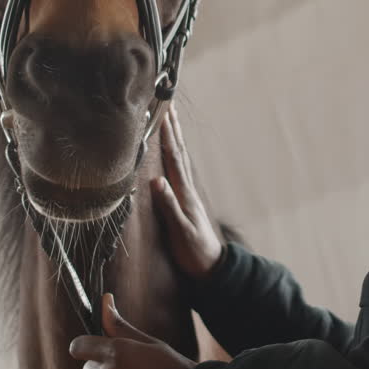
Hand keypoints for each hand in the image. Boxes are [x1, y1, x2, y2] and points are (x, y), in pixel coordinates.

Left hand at [70, 293, 195, 368]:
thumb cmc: (170, 366)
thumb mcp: (147, 342)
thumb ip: (119, 325)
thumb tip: (105, 299)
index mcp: (116, 352)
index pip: (77, 346)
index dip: (85, 345)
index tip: (95, 346)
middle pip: (87, 368)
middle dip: (100, 365)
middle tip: (127, 365)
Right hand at [152, 105, 223, 280]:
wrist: (211, 267)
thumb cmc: (193, 252)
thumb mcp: (181, 232)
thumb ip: (169, 208)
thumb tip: (157, 182)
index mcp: (184, 193)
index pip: (173, 158)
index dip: (166, 135)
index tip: (161, 112)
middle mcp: (186, 188)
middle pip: (178, 151)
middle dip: (171, 126)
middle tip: (166, 101)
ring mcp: (186, 193)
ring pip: (178, 157)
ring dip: (173, 135)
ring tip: (168, 116)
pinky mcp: (184, 199)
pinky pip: (177, 169)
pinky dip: (173, 153)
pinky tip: (171, 148)